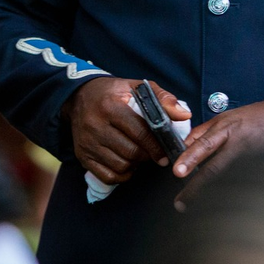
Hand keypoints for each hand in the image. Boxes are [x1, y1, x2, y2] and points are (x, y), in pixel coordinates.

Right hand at [62, 77, 189, 185]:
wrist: (79, 97)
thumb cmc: (113, 92)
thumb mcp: (137, 87)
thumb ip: (163, 98)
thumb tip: (184, 115)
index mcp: (110, 106)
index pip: (140, 132)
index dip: (156, 146)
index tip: (166, 152)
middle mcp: (95, 125)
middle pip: (131, 152)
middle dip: (147, 155)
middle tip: (153, 152)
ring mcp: (87, 143)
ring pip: (121, 166)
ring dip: (135, 164)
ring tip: (138, 154)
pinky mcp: (82, 156)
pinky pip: (107, 176)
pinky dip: (122, 174)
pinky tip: (126, 163)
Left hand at [172, 98, 263, 206]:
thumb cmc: (255, 118)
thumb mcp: (227, 117)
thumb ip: (204, 132)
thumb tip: (184, 146)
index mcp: (227, 128)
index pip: (205, 144)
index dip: (190, 157)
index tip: (177, 172)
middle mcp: (238, 144)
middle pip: (215, 168)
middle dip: (196, 187)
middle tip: (181, 203)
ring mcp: (251, 159)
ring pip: (228, 180)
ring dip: (211, 195)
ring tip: (195, 208)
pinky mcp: (261, 169)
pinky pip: (242, 183)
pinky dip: (229, 193)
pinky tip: (220, 204)